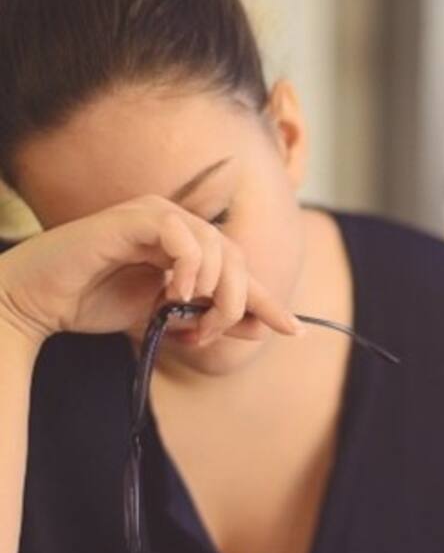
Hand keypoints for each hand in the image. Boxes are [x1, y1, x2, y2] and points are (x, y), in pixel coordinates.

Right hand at [0, 195, 298, 346]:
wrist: (37, 301)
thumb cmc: (94, 304)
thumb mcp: (164, 319)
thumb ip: (208, 319)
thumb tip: (258, 326)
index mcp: (188, 246)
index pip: (240, 270)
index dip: (267, 301)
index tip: (295, 330)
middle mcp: (179, 225)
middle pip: (237, 259)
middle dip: (232, 305)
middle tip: (204, 336)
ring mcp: (157, 216)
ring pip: (218, 248)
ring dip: (212, 292)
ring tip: (182, 320)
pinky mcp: (135, 217)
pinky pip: (185, 236)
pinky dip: (189, 268)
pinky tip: (174, 294)